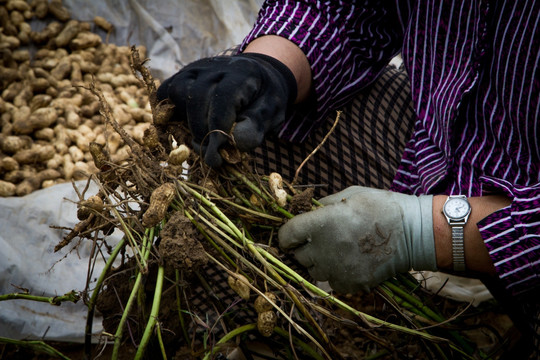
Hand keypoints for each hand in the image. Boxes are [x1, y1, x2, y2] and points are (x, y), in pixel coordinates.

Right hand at [157, 53, 296, 166]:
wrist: (257, 76)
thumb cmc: (263, 100)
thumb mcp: (272, 113)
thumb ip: (255, 126)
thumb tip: (232, 144)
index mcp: (242, 73)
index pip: (223, 100)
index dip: (217, 132)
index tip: (216, 158)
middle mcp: (215, 66)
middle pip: (196, 98)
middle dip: (202, 132)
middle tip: (211, 153)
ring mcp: (195, 68)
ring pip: (177, 93)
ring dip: (186, 122)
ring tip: (202, 140)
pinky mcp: (181, 76)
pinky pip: (164, 94)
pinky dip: (168, 113)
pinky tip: (184, 129)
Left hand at [278, 186, 436, 292]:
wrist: (413, 233)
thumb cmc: (380, 207)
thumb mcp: (349, 195)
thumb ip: (323, 205)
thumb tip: (305, 211)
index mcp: (322, 223)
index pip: (286, 236)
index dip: (286, 235)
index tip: (292, 235)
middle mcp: (325, 248)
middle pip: (298, 256)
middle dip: (303, 248)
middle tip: (319, 240)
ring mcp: (337, 269)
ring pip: (313, 271)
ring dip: (318, 262)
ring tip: (335, 250)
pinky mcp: (350, 283)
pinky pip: (331, 282)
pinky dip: (335, 274)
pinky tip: (348, 261)